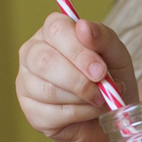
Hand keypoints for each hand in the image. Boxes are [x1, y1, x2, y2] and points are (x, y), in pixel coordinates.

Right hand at [16, 13, 137, 141]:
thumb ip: (103, 37)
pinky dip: (80, 114)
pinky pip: (52, 113)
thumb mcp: (116, 54)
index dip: (79, 51)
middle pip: (45, 60)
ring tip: (100, 99)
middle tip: (102, 87)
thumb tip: (83, 26)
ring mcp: (26, 83)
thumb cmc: (110, 77)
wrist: (111, 114)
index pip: (56, 30)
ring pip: (49, 90)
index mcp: (51, 32)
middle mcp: (32, 53)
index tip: (101, 69)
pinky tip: (89, 111)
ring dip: (83, 98)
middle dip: (79, 78)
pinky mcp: (30, 111)